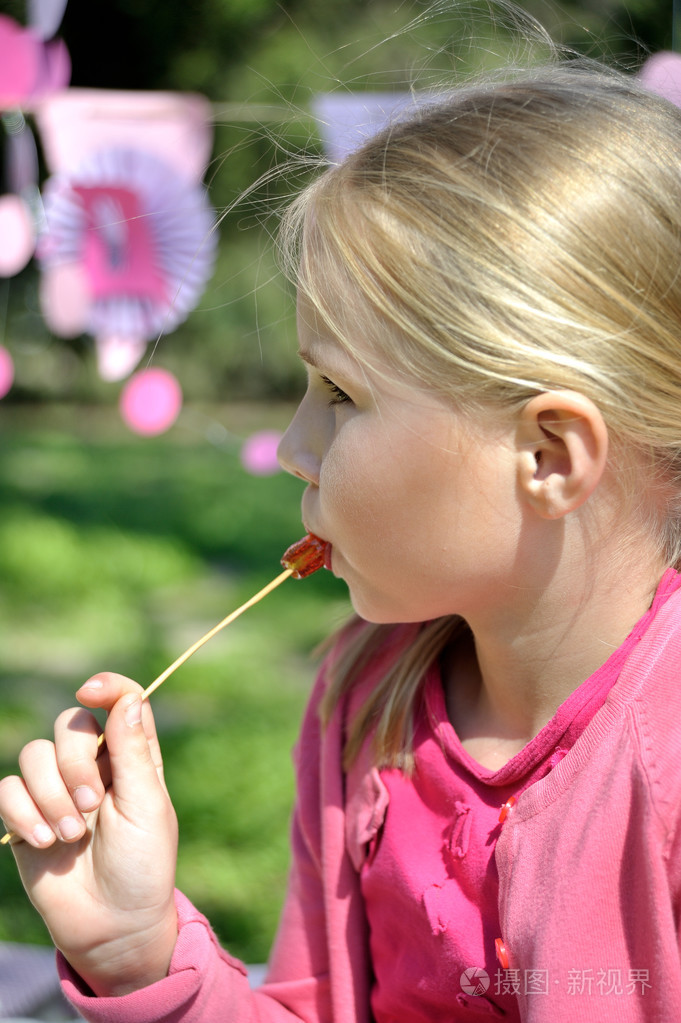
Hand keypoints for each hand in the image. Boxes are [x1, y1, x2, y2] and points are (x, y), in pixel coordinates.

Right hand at [0, 673, 178, 996]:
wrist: (113, 925)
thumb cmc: (142, 865)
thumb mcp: (147, 807)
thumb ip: (133, 751)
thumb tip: (126, 698)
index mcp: (132, 757)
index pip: (120, 701)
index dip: (106, 687)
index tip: (89, 692)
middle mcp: (94, 765)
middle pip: (69, 726)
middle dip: (75, 763)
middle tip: (91, 805)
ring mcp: (56, 790)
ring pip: (33, 755)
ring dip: (50, 795)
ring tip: (71, 836)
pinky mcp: (26, 817)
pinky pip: (7, 789)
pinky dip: (22, 813)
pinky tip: (45, 842)